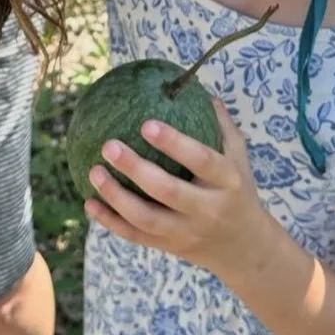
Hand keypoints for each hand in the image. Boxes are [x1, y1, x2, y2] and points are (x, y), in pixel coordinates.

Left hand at [85, 99, 271, 281]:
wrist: (244, 247)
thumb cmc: (236, 189)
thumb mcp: (238, 157)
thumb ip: (220, 124)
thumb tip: (196, 87)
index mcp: (226, 181)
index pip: (201, 160)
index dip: (174, 143)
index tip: (147, 123)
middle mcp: (208, 209)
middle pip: (168, 191)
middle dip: (136, 169)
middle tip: (108, 145)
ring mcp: (187, 232)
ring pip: (146, 218)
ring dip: (116, 196)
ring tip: (94, 171)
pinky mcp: (169, 246)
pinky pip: (135, 235)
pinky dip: (110, 221)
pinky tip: (90, 203)